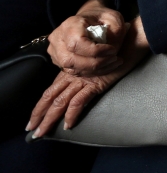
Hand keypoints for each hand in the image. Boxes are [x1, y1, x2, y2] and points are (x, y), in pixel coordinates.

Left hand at [28, 16, 148, 137]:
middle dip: (39, 114)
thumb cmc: (116, 49)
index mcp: (72, 71)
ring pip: (60, 102)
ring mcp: (84, 79)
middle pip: (50, 97)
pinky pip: (80, 101)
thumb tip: (82, 84)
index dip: (40, 105)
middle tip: (31, 130)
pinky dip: (72, 114)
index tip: (34, 118)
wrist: (130, 40)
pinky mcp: (96, 83)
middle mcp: (74, 76)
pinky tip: (68, 125)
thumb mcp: (97, 62)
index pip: (51, 90)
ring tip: (42, 133)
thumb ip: (88, 71)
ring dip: (49, 119)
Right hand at [47, 0, 128, 76]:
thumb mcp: (113, 17)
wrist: (89, 19)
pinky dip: (91, 72)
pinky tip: (105, 66)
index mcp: (70, 24)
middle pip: (71, 60)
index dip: (96, 51)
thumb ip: (115, 31)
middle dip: (96, 63)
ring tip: (113, 63)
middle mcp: (58, 38)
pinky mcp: (58, 61)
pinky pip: (73, 72)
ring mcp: (55, 51)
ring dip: (95, 70)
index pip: (77, 43)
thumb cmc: (101, 17)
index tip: (112, 50)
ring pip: (72, 69)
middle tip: (114, 59)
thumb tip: (112, 48)